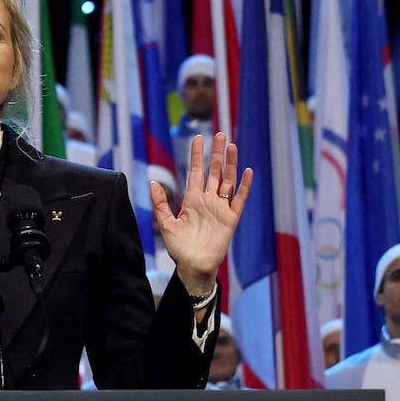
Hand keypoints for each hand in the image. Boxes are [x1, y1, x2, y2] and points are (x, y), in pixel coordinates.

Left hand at [151, 132, 252, 294]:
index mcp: (192, 200)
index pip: (196, 172)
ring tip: (231, 146)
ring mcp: (220, 208)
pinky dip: (244, 186)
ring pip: (228, 181)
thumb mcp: (166, 223)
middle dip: (216, 154)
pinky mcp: (231, 218)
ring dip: (230, 164)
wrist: (193, 266)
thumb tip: (152, 182)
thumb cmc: (179, 248)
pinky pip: (239, 199)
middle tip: (219, 134)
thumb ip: (160, 203)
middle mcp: (208, 200)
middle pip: (215, 172)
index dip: (197, 155)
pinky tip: (246, 172)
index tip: (197, 138)